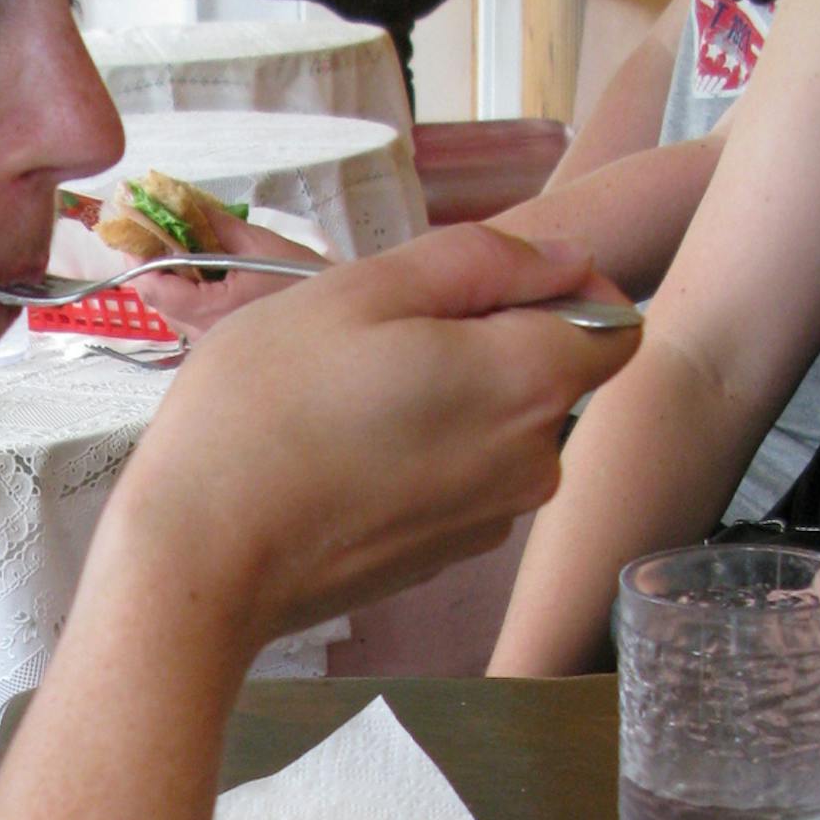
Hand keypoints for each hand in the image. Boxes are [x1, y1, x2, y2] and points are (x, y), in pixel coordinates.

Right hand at [116, 223, 639, 651]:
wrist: (200, 559)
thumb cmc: (263, 412)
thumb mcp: (358, 291)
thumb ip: (480, 262)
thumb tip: (567, 260)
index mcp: (529, 380)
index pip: (618, 321)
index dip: (564, 290)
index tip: (478, 289)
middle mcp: (533, 461)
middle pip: (552, 377)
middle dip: (487, 345)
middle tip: (377, 343)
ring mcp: (490, 520)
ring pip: (499, 431)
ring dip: (445, 403)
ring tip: (346, 403)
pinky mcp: (443, 559)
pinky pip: (458, 482)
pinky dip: (418, 459)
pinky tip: (340, 458)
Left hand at [137, 201, 329, 341]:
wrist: (335, 317)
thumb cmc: (303, 280)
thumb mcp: (260, 245)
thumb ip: (218, 226)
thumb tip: (187, 204)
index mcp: (210, 311)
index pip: (154, 288)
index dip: (137, 259)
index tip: (132, 230)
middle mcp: (203, 335)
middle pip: (158, 300)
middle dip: (151, 264)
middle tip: (152, 230)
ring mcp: (209, 343)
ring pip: (172, 310)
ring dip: (169, 277)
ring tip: (176, 244)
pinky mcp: (219, 343)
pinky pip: (190, 317)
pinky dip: (186, 291)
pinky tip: (199, 269)